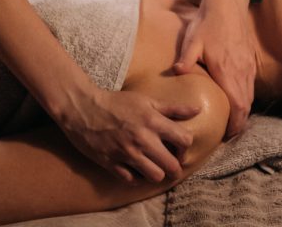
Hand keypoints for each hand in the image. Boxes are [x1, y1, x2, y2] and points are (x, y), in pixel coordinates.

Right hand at [58, 88, 198, 183]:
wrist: (84, 109)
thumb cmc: (118, 102)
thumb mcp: (147, 100)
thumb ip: (173, 108)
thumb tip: (197, 110)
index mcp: (153, 121)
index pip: (184, 140)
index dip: (186, 144)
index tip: (180, 144)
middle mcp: (142, 140)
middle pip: (172, 165)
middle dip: (176, 165)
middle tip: (171, 161)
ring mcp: (127, 154)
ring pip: (155, 176)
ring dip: (158, 172)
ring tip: (155, 165)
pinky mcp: (112, 164)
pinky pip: (132, 180)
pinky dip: (136, 177)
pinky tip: (137, 168)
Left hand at [174, 0, 254, 137]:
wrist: (229, 1)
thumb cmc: (209, 20)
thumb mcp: (193, 39)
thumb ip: (186, 58)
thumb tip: (177, 73)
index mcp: (228, 71)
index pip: (237, 107)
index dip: (234, 125)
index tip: (226, 136)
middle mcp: (242, 72)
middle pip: (246, 106)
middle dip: (239, 123)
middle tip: (226, 134)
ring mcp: (248, 65)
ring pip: (250, 96)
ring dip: (242, 110)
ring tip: (230, 120)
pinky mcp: (249, 58)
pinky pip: (250, 84)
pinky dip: (245, 96)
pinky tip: (234, 97)